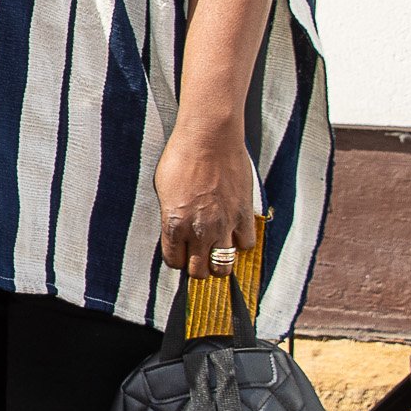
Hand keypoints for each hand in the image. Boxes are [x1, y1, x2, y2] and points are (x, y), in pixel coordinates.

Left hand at [154, 113, 264, 282]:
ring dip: (219, 262)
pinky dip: (240, 243)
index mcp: (174, 224)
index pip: (174, 262)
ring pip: (224, 266)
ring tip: (217, 251)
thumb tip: (176, 230)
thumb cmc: (182, 157)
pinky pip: (246, 244)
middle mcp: (199, 230)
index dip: (177, 259)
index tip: (180, 253)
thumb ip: (171, 215)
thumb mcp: (163, 189)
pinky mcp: (244, 215)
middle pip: (199, 271)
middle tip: (199, 256)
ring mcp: (224, 225)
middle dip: (197, 268)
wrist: (210, 138)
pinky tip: (234, 233)